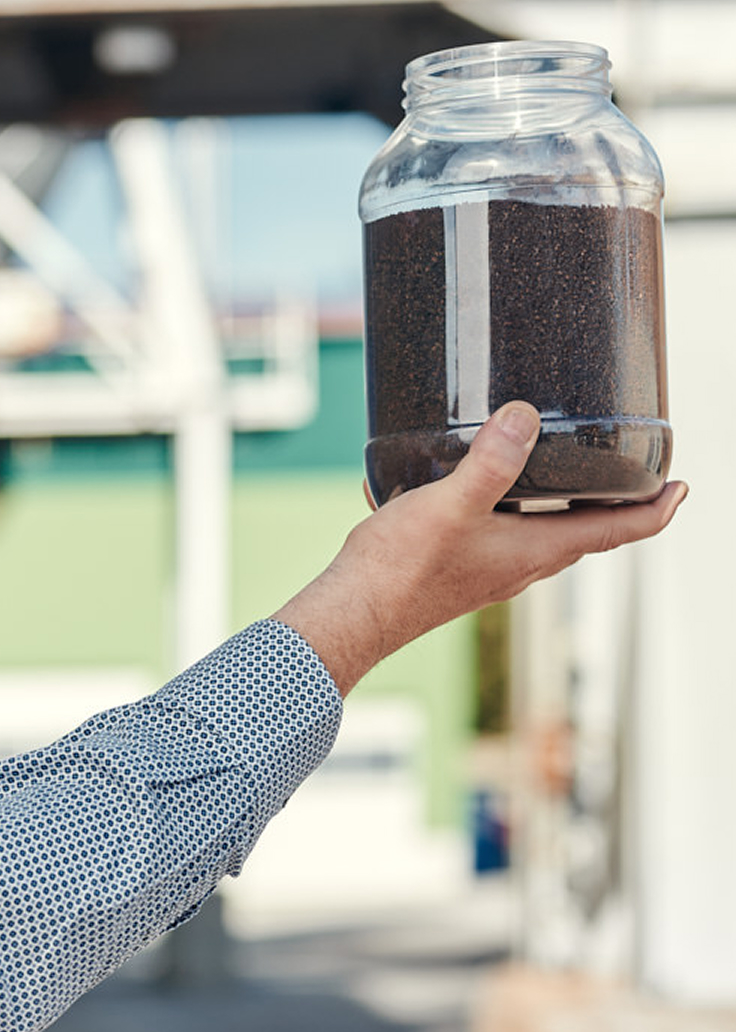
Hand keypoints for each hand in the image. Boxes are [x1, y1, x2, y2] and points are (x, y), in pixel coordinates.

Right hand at [273, 402, 686, 695]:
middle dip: (608, 504)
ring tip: (548, 467)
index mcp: (533, 552)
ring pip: (537, 536)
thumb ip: (489, 463)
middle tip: (624, 472)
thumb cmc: (400, 570)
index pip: (617, 532)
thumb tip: (524, 418)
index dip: (656, 509)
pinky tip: (457, 485)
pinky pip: (494, 536)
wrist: (351, 614)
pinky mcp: (455, 571)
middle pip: (583, 534)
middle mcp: (519, 567)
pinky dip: (496, 511)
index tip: (681, 486)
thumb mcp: (449, 505)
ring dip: (554, 506)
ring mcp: (487, 573)